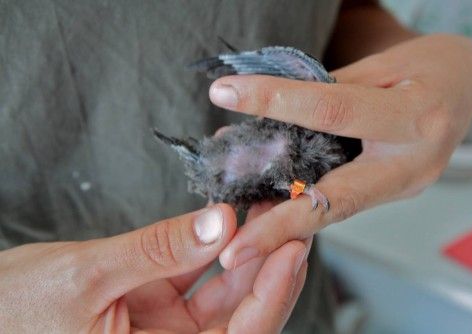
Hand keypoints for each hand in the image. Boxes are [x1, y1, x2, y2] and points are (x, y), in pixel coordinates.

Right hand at [0, 204, 309, 332]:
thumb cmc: (13, 312)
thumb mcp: (86, 278)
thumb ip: (157, 251)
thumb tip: (218, 223)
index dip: (271, 295)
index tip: (291, 249)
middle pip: (242, 316)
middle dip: (269, 267)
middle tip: (291, 221)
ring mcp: (166, 330)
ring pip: (224, 294)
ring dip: (246, 252)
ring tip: (265, 210)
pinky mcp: (156, 305)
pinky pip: (195, 277)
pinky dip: (213, 247)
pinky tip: (228, 218)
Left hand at [208, 34, 471, 268]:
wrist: (463, 88)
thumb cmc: (426, 69)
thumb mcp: (382, 65)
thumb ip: (329, 91)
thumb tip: (269, 113)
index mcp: (414, 119)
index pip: (332, 112)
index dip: (276, 102)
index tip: (227, 93)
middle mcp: (410, 166)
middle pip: (336, 199)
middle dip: (280, 228)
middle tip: (234, 250)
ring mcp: (401, 187)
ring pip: (335, 209)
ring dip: (283, 223)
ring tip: (238, 237)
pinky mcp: (389, 193)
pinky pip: (341, 202)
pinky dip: (303, 206)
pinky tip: (267, 208)